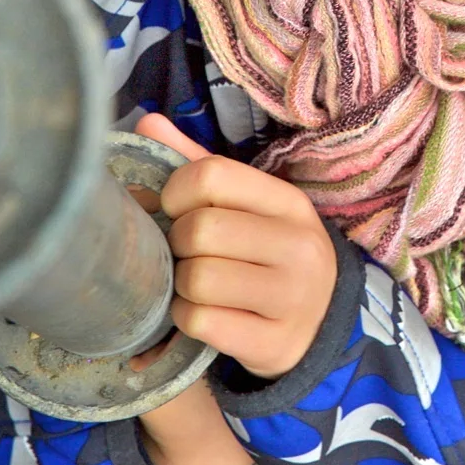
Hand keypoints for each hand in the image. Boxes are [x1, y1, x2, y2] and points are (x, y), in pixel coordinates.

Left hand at [136, 113, 338, 381]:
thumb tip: (146, 121)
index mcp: (288, 202)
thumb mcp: (246, 207)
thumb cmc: (267, 254)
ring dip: (181, 286)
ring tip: (195, 286)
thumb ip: (198, 165)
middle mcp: (298, 245)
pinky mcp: (276, 343)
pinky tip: (202, 315)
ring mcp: (292, 297)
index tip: (175, 210)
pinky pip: (201, 322)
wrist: (318, 323)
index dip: (175, 192)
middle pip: (199, 230)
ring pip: (198, 279)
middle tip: (185, 255)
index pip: (211, 175)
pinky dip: (187, 319)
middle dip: (177, 244)